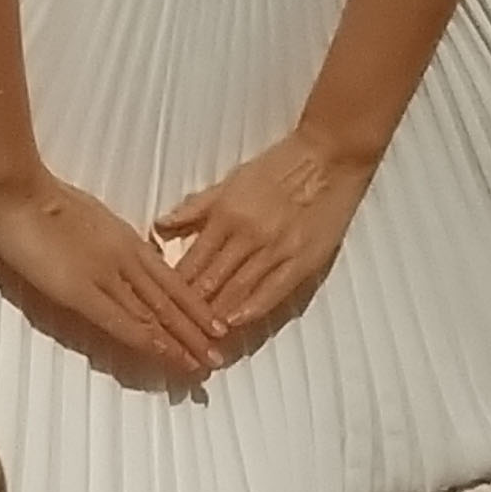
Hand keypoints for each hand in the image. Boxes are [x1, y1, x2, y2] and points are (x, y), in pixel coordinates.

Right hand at [0, 173, 223, 388]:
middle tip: (219, 356)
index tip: (213, 325)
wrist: (15, 190)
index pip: (170, 280)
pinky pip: (122, 320)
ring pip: (155, 313)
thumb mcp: (89, 217)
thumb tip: (128, 256)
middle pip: (170, 300)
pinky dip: (148, 340)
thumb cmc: (39, 198)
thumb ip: (110, 240)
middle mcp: (126, 258)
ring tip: (205, 364)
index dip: (193, 306)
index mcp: (127, 240)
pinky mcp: (82, 291)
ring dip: (181, 341)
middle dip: (196, 330)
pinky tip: (165, 355)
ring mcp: (107, 275)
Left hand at [155, 128, 372, 345]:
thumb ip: (196, 207)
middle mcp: (248, 234)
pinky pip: (273, 291)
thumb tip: (161, 226)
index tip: (162, 304)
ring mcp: (277, 249)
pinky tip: (236, 323)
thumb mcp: (231, 180)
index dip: (175, 286)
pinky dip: (252, 309)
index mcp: (227, 213)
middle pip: (211, 280)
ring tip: (199, 335)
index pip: (192, 260)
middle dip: (192, 308)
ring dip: (217, 315)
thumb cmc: (280, 165)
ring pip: (238, 290)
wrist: (329, 156)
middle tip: (175, 329)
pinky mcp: (303, 259)